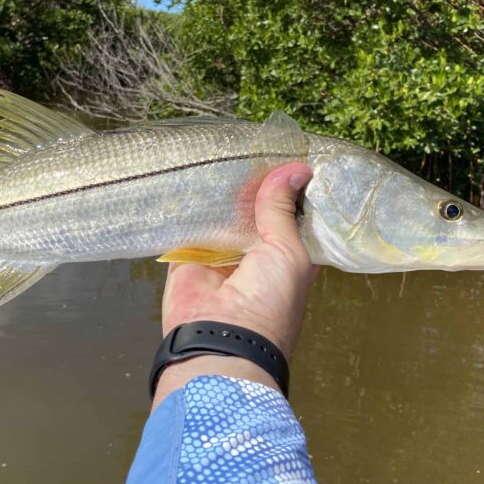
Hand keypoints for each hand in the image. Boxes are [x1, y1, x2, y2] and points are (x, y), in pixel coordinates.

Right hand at [153, 162, 317, 406]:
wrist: (219, 341)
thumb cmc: (268, 302)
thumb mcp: (288, 252)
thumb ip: (283, 210)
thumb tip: (296, 169)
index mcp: (287, 256)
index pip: (290, 214)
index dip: (290, 187)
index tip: (288, 152)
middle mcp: (254, 254)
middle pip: (254, 210)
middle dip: (253, 183)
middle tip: (251, 143)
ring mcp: (219, 255)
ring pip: (221, 214)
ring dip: (221, 190)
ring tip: (223, 149)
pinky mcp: (187, 256)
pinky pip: (188, 224)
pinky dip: (190, 204)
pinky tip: (192, 172)